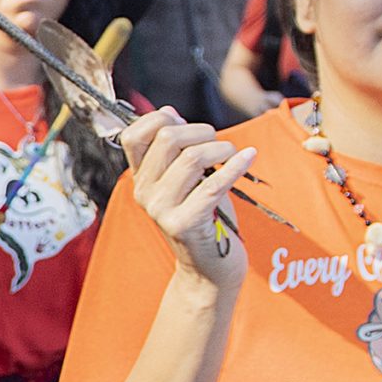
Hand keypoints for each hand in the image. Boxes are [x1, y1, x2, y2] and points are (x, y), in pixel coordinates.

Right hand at [119, 109, 256, 289]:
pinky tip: (249, 157)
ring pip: (192, 157)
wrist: (209, 269)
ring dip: (221, 148)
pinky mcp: (183, 224)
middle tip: (217, 144)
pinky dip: (234, 166)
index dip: (158, 119)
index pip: (132, 135)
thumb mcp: (185, 180)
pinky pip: (212, 185)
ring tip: (233, 154)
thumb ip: (174, 149)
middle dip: (200, 131)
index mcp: (140, 179)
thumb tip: (169, 112)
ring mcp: (161, 210)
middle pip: (168, 138)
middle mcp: (144, 193)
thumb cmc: (204, 218)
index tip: (183, 123)